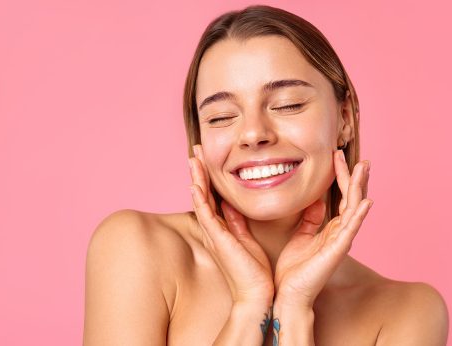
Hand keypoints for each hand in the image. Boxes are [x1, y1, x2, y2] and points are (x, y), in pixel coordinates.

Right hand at [189, 144, 273, 304]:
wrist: (258, 294)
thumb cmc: (255, 270)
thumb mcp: (246, 238)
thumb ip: (238, 221)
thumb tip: (233, 204)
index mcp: (222, 228)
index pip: (211, 196)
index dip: (207, 177)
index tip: (207, 158)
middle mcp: (214, 229)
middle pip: (202, 194)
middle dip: (199, 172)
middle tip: (195, 151)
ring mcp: (214, 234)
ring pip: (201, 200)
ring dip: (196, 179)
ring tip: (193, 159)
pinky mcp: (218, 240)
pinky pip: (205, 215)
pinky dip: (199, 200)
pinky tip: (194, 185)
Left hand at [274, 150, 372, 307]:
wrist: (288, 292)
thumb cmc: (294, 267)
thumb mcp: (301, 235)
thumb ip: (310, 218)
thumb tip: (316, 200)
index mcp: (331, 229)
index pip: (340, 197)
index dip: (340, 177)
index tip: (336, 157)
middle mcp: (339, 232)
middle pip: (352, 199)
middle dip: (355, 177)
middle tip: (360, 158)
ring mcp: (340, 241)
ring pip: (354, 208)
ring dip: (359, 187)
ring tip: (364, 168)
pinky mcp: (337, 250)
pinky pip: (351, 229)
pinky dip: (359, 215)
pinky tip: (366, 201)